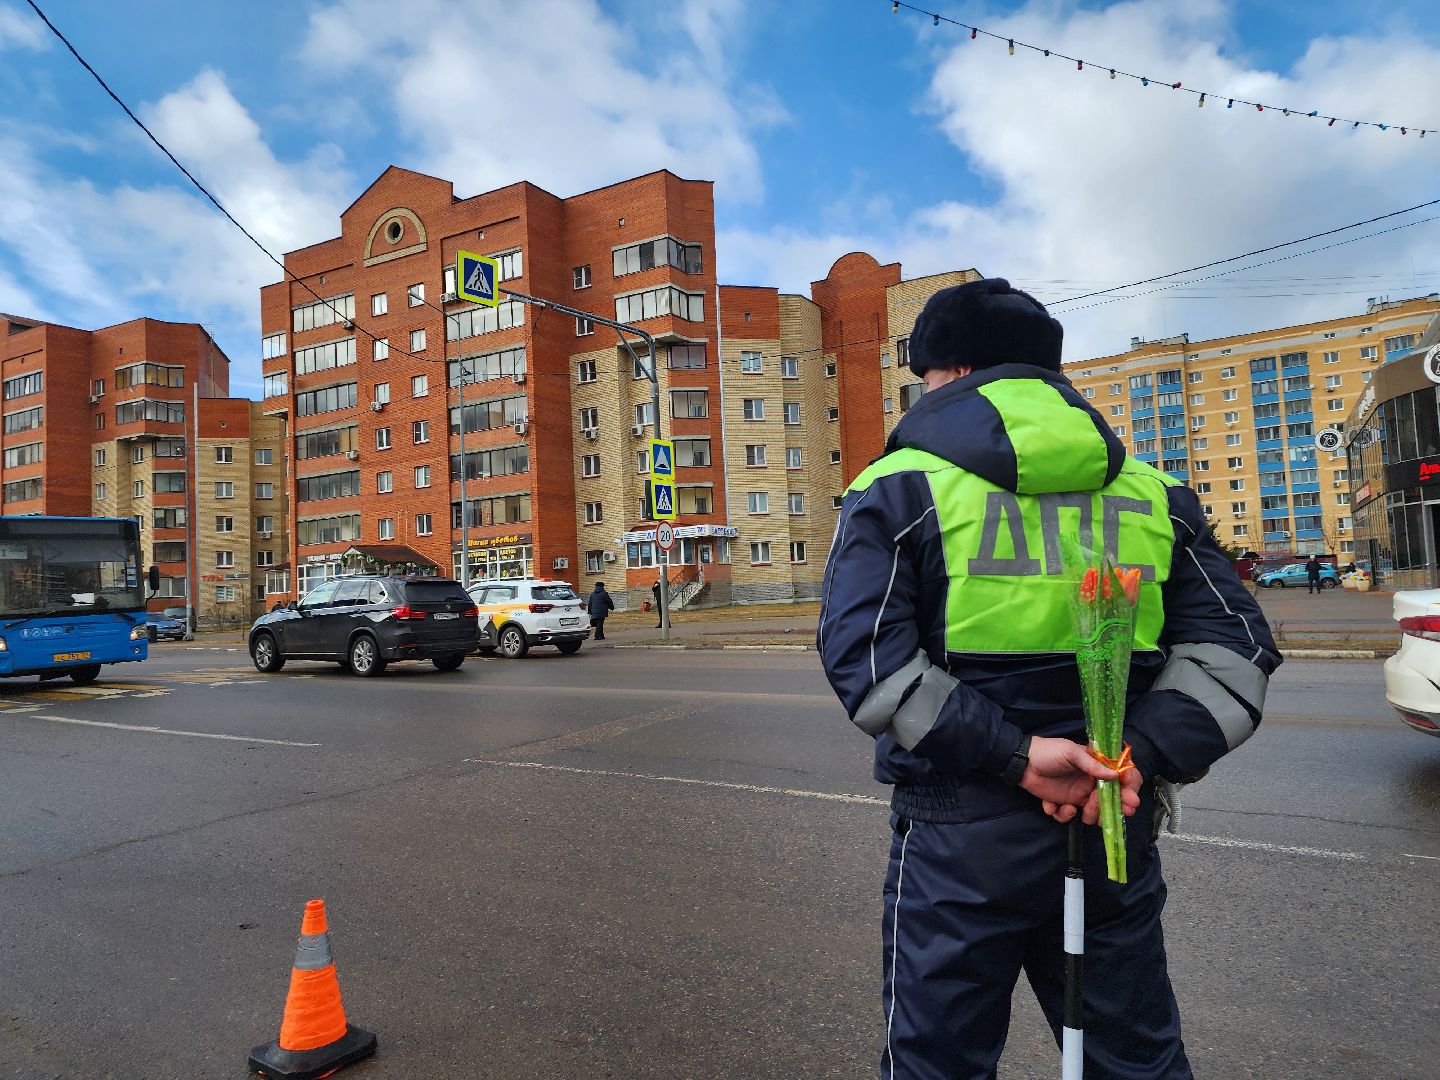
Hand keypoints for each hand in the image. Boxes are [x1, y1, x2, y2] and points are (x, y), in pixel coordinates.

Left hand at [1018, 736, 1143, 824]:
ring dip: (1089, 814)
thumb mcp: (1071, 752)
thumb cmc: (1048, 752)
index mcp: (1096, 767)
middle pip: (1111, 800)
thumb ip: (1092, 764)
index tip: (1131, 798)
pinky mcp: (1062, 804)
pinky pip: (1069, 816)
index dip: (1129, 788)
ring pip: (1093, 813)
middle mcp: (1090, 782)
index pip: (1120, 778)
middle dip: (1116, 808)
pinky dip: (1063, 814)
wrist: (1022, 762)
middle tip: (1121, 813)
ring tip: (1077, 807)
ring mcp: (1077, 794)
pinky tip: (1055, 806)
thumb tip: (1114, 774)